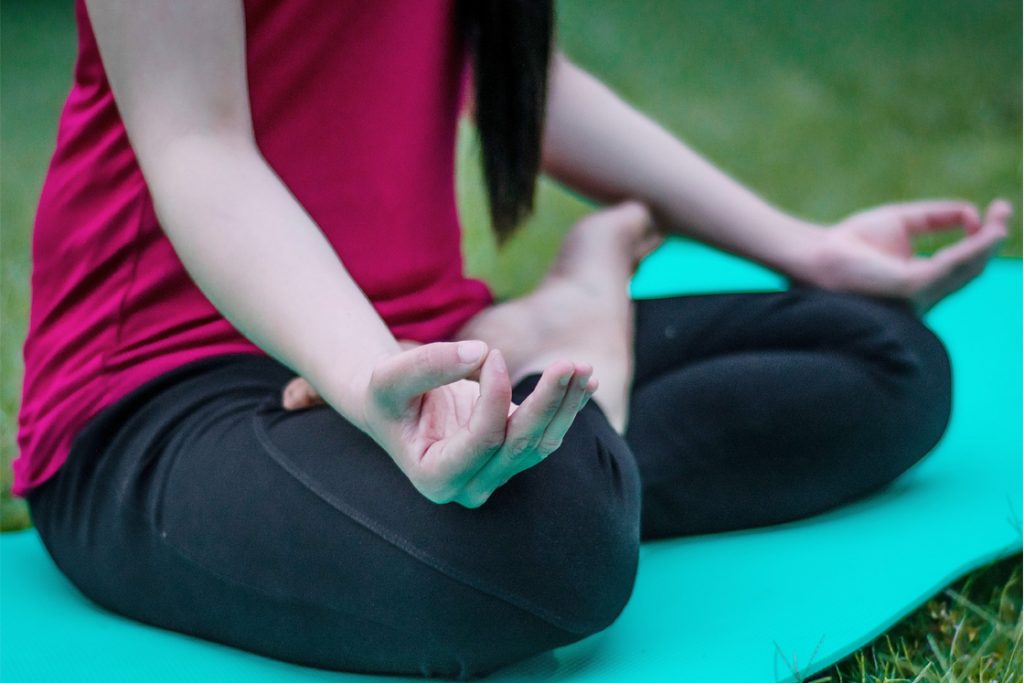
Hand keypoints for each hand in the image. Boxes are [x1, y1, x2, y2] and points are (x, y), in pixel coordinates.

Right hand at [284, 341, 597, 507]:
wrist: (397, 406)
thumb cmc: (389, 396)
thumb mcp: (391, 377)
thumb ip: (427, 365)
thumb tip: (481, 352)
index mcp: (435, 477)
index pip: (482, 440)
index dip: (494, 397)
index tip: (493, 352)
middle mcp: (470, 485)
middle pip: (520, 446)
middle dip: (548, 403)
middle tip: (570, 364)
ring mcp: (495, 474)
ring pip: (542, 443)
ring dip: (565, 404)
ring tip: (583, 368)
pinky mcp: (512, 454)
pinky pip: (547, 434)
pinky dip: (567, 406)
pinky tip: (587, 382)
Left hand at [802, 199, 1010, 314]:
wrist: (818, 254)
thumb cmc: (852, 241)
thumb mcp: (903, 221)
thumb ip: (937, 217)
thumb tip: (972, 213)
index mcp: (923, 279)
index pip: (963, 260)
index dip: (984, 238)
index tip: (998, 209)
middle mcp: (925, 292)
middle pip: (971, 268)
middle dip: (991, 240)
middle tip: (1004, 209)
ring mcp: (919, 294)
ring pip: (965, 270)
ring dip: (987, 244)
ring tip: (999, 221)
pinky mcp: (911, 288)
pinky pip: (948, 268)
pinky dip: (969, 250)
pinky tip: (984, 232)